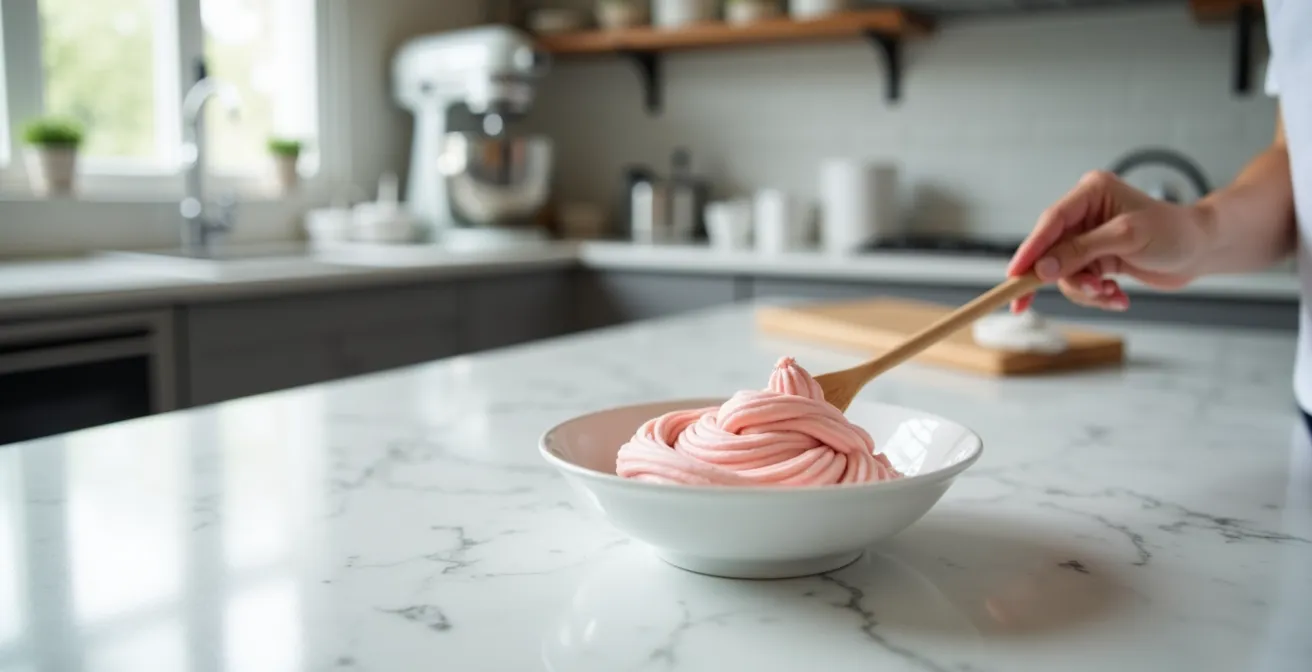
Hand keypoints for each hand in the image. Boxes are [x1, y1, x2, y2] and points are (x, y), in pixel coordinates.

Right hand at [1007, 170, 1214, 312]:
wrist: (1203, 250)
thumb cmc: (1175, 232)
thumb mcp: (1126, 238)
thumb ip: (1081, 251)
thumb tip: (1041, 269)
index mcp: (1090, 193)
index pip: (1050, 223)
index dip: (1030, 250)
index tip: (1014, 275)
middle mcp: (1085, 214)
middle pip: (1052, 252)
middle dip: (1066, 278)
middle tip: (1080, 293)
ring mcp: (1090, 239)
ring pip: (1065, 273)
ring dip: (1086, 290)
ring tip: (1111, 294)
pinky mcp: (1097, 259)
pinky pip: (1081, 283)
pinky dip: (1097, 295)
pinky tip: (1118, 297)